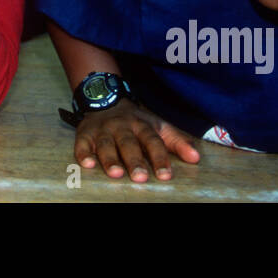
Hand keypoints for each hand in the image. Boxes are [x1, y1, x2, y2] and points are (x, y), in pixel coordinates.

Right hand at [73, 100, 199, 181]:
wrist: (105, 99)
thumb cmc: (136, 121)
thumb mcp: (158, 126)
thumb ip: (177, 142)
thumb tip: (196, 158)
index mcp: (141, 125)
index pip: (152, 141)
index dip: (159, 158)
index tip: (166, 176)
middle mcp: (121, 126)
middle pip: (128, 143)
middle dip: (134, 160)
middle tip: (140, 178)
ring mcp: (102, 130)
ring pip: (105, 144)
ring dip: (110, 159)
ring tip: (116, 174)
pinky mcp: (84, 133)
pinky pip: (82, 143)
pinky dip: (83, 154)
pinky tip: (87, 165)